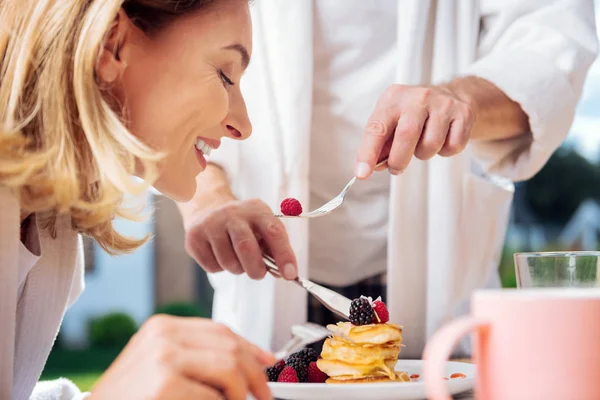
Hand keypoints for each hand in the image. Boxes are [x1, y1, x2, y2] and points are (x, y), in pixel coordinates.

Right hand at [89, 315, 274, 399]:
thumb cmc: (128, 398)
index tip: (267, 362)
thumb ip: (198, 358)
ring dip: (242, 394)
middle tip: (264, 394)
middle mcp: (163, 335)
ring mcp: (163, 358)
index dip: (250, 348)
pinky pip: (212, 398)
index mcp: (163, 327)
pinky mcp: (164, 384)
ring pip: (229, 369)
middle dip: (255, 373)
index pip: (221, 330)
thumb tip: (247, 362)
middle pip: (230, 346)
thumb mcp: (160, 367)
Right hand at [184, 198, 297, 279]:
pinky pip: (212, 267)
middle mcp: (232, 214)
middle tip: (258, 274)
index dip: (284, 255)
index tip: (290, 274)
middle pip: (246, 248)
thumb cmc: (243, 224)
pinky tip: (219, 254)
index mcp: (256, 210)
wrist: (207, 208)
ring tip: (236, 258)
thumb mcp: (262, 226)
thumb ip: (274, 249)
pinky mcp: (194, 237)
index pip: (273, 232)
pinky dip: (219, 268)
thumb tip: (284, 273)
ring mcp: (211, 224)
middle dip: (256, 269)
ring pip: (228, 262)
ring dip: (237, 269)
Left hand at [354, 84, 474, 178]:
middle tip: (396, 168)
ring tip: (424, 144)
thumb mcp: (392, 121)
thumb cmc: (414, 114)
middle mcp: (418, 96)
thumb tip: (371, 167)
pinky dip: (445, 151)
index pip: (376, 128)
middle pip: (405, 136)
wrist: (454, 96)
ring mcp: (443, 103)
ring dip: (424, 154)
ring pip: (430, 145)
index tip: (362, 174)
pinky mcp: (463, 113)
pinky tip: (443, 138)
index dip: (367, 153)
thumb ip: (380, 145)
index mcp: (393, 97)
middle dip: (399, 160)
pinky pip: (452, 146)